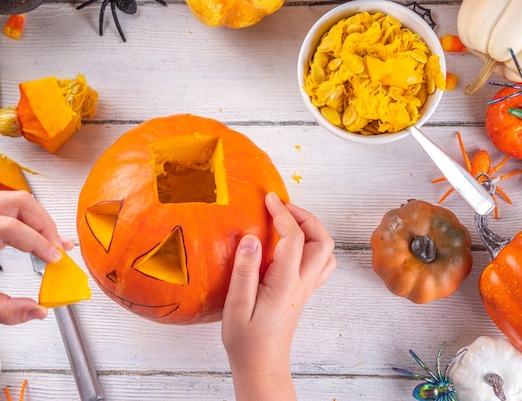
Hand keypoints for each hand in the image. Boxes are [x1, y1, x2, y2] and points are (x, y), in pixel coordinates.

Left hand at [0, 191, 72, 345]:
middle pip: (18, 202)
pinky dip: (33, 224)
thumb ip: (5, 311)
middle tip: (58, 250)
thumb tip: (37, 311)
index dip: (37, 242)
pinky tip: (45, 240)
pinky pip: (14, 211)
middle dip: (44, 225)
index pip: (8, 227)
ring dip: (41, 222)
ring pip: (19, 202)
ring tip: (56, 245)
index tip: (54, 259)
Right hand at [222, 192, 335, 400]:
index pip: (294, 238)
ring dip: (311, 229)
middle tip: (280, 207)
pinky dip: (311, 244)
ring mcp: (306, 288)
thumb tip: (252, 238)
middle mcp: (302, 283)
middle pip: (322, 240)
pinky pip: (320, 262)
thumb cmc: (246, 340)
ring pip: (326, 250)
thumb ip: (245, 271)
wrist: (261, 365)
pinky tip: (291, 244)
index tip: (268, 199)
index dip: (282, 214)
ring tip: (287, 221)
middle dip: (304, 216)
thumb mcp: (237, 306)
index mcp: (285, 284)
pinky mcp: (303, 292)